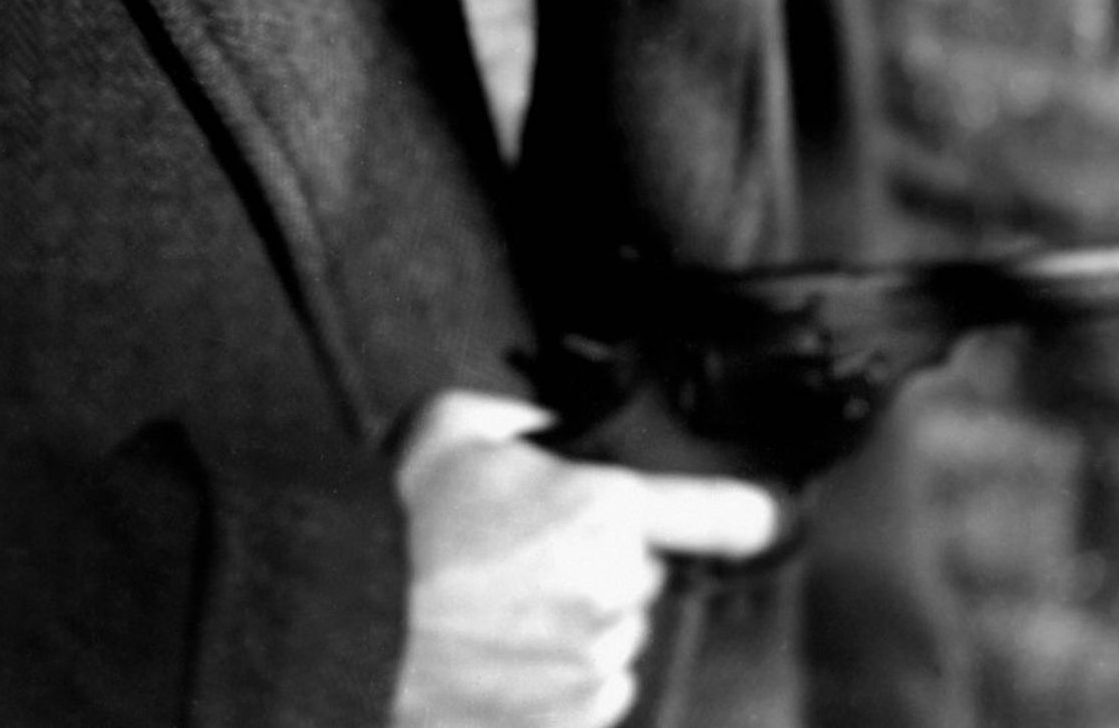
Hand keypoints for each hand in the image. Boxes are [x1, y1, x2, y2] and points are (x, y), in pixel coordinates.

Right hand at [390, 390, 778, 727]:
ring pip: (614, 641)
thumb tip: (565, 430)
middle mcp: (614, 597)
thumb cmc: (399, 521)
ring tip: (496, 611)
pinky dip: (554, 681)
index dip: (753, 510)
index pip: (720, 513)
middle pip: (641, 575)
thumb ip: (533, 420)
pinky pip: (586, 699)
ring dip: (576, 627)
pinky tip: (497, 657)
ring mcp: (592, 674)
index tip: (774, 513)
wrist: (345, 622)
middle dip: (599, 563)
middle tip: (522, 553)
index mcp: (601, 512)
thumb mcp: (459, 423)